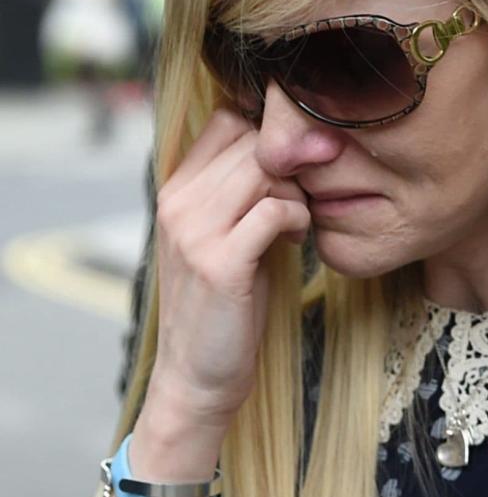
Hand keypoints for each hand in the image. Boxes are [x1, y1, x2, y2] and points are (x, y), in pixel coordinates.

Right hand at [146, 107, 310, 429]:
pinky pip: (274, 210)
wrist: (196, 375)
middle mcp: (177, 203)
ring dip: (296, 192)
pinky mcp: (220, 263)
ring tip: (298, 222)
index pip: (225, 121)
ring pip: (264, 169)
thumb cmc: (221, 306)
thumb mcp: (223, 237)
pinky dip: (297, 219)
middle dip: (291, 166)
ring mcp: (194, 231)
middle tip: (303, 201)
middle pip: (252, 141)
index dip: (269, 137)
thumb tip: (288, 151)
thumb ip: (240, 193)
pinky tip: (296, 240)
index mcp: (174, 191)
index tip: (290, 172)